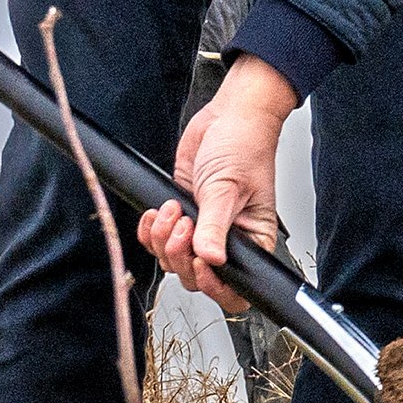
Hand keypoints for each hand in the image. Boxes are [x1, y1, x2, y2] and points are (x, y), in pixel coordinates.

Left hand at [135, 56, 296, 315]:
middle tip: (183, 225)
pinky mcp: (183, 215)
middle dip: (181, 255)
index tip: (201, 263)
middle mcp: (229, 240)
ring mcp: (203, 229)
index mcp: (252, 240)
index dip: (215, 286)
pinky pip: (159, 240)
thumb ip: (215, 227)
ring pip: (174, 260)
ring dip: (163, 239)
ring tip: (170, 209)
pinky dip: (150, 231)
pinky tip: (155, 212)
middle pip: (197, 276)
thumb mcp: (228, 188)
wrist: (228, 115)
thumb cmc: (245, 146)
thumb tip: (209, 260)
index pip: (237, 287)